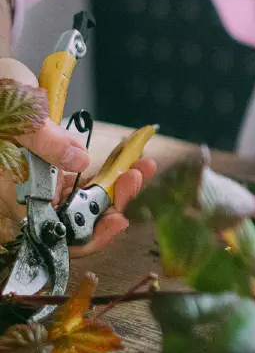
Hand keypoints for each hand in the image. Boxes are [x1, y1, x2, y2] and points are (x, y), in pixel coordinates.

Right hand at [0, 58, 155, 255]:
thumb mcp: (19, 117)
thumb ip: (45, 141)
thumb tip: (78, 160)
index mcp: (14, 194)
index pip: (54, 235)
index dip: (88, 235)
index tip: (116, 219)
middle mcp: (30, 196)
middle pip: (77, 220)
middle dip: (113, 204)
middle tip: (136, 177)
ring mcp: (44, 185)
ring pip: (87, 201)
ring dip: (118, 187)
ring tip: (142, 166)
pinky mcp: (55, 170)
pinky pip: (88, 182)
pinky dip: (112, 173)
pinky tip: (132, 159)